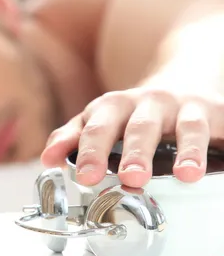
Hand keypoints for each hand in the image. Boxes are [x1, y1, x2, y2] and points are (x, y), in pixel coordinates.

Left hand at [41, 87, 223, 187]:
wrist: (181, 77)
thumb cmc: (135, 111)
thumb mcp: (101, 118)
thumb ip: (73, 137)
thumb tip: (48, 159)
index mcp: (115, 106)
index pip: (99, 128)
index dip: (91, 151)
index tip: (85, 176)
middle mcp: (150, 103)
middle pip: (141, 127)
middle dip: (136, 152)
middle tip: (131, 178)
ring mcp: (185, 107)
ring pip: (187, 127)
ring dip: (187, 150)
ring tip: (187, 175)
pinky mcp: (215, 113)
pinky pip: (221, 127)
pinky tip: (221, 164)